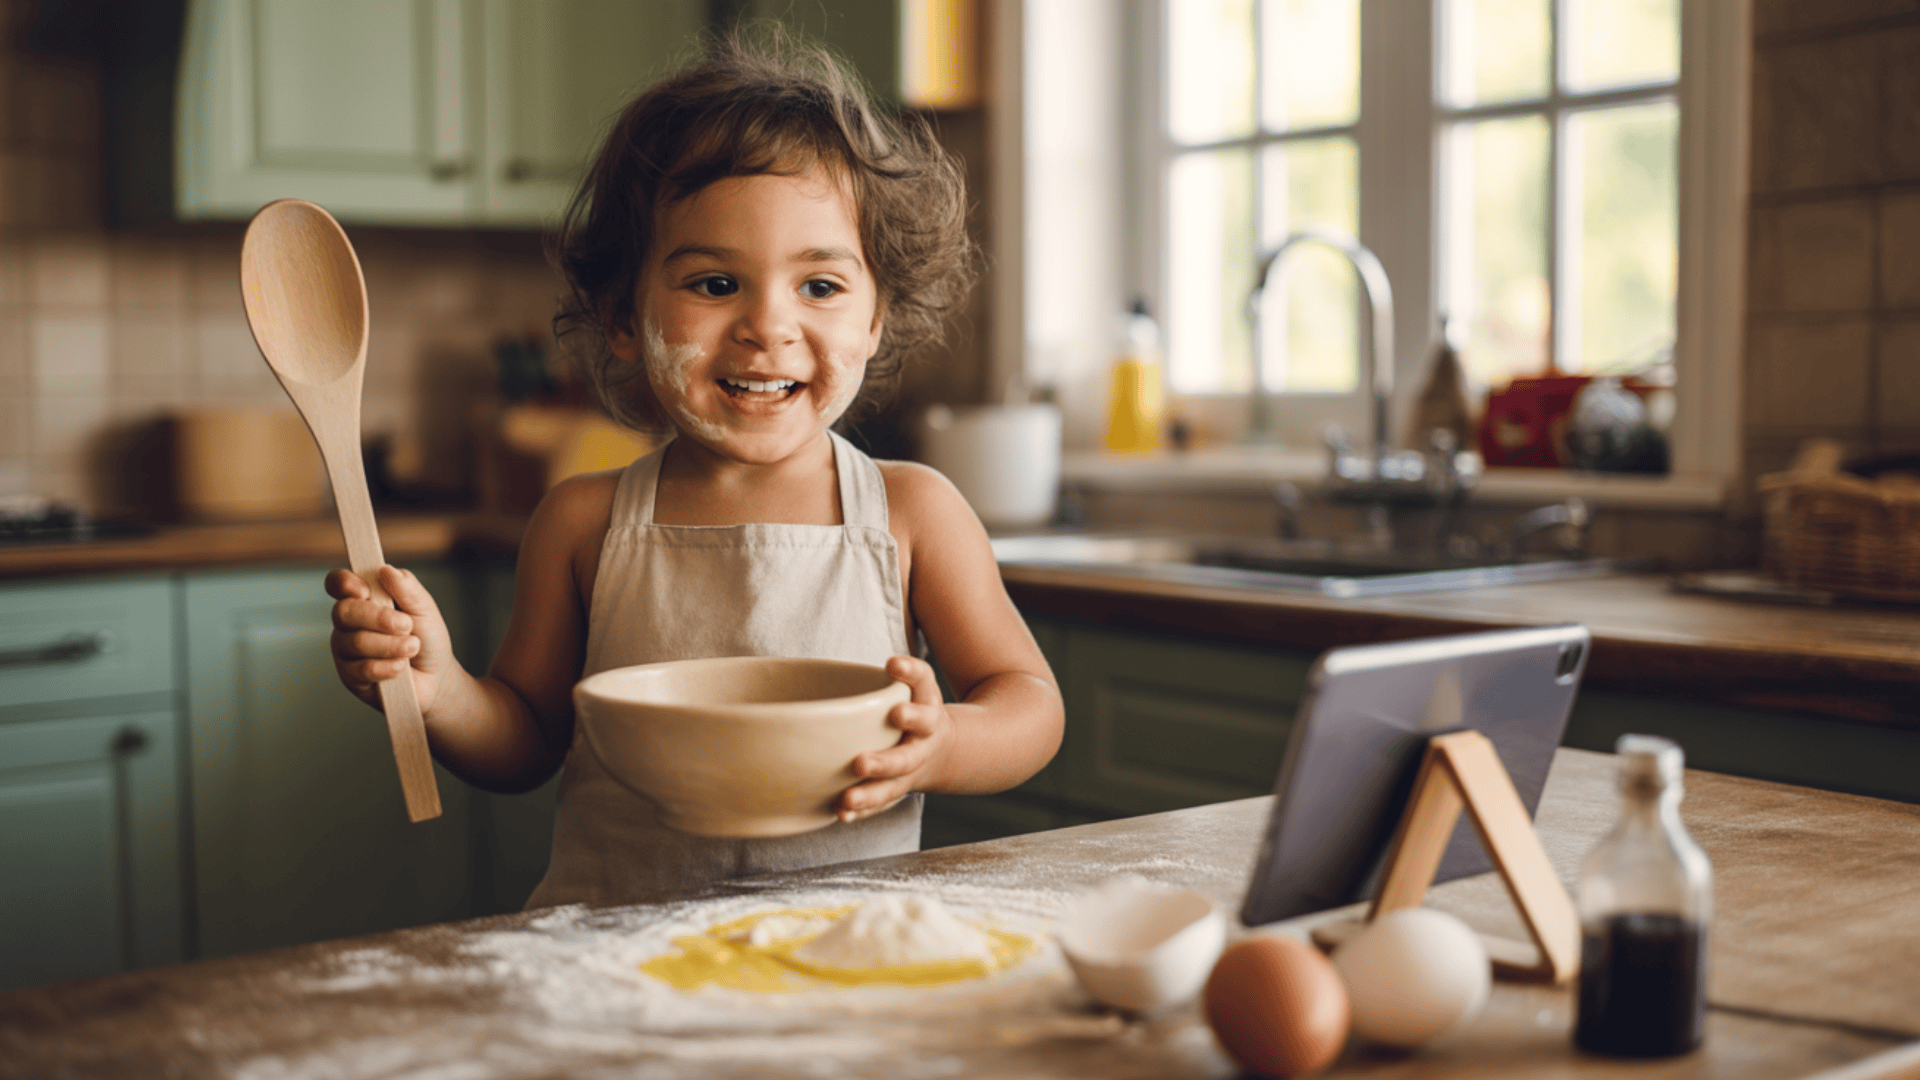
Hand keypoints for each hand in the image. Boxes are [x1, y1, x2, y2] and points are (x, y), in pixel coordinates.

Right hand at [325, 565, 453, 714]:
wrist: (437, 676)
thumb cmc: (428, 637)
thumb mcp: (424, 608)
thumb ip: (407, 588)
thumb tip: (387, 569)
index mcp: (363, 598)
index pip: (338, 583)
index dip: (343, 583)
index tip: (364, 591)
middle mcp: (348, 622)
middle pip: (343, 612)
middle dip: (378, 618)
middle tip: (407, 625)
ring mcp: (345, 650)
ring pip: (355, 642)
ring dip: (391, 645)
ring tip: (413, 647)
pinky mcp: (350, 677)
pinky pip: (361, 669)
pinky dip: (387, 667)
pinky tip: (401, 667)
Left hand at [836, 656, 953, 822]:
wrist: (939, 749)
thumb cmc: (909, 709)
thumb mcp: (909, 687)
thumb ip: (882, 676)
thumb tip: (810, 657)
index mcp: (926, 704)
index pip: (922, 683)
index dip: (910, 673)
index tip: (891, 664)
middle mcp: (923, 738)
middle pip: (908, 753)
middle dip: (885, 760)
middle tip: (860, 762)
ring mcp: (912, 767)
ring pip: (894, 784)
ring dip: (870, 793)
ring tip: (847, 799)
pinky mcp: (899, 787)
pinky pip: (882, 802)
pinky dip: (862, 810)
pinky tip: (841, 812)